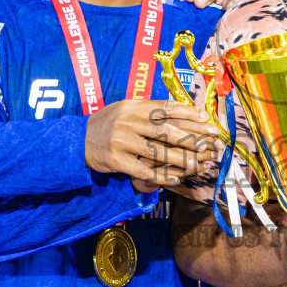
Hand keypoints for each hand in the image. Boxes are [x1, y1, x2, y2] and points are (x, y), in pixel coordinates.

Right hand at [85, 100, 221, 186]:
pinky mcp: (117, 160)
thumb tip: (179, 108)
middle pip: (165, 130)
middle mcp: (128, 122)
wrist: (78, 140)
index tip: (204, 118)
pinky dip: (161, 176)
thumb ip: (147, 108)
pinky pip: (143, 170)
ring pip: (157, 151)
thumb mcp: (124, 108)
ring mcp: (122, 141)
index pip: (164, 108)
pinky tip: (175, 179)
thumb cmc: (108, 123)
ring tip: (198, 164)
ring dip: (180, 159)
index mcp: (132, 106)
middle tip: (208, 143)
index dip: (187, 113)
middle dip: (190, 137)